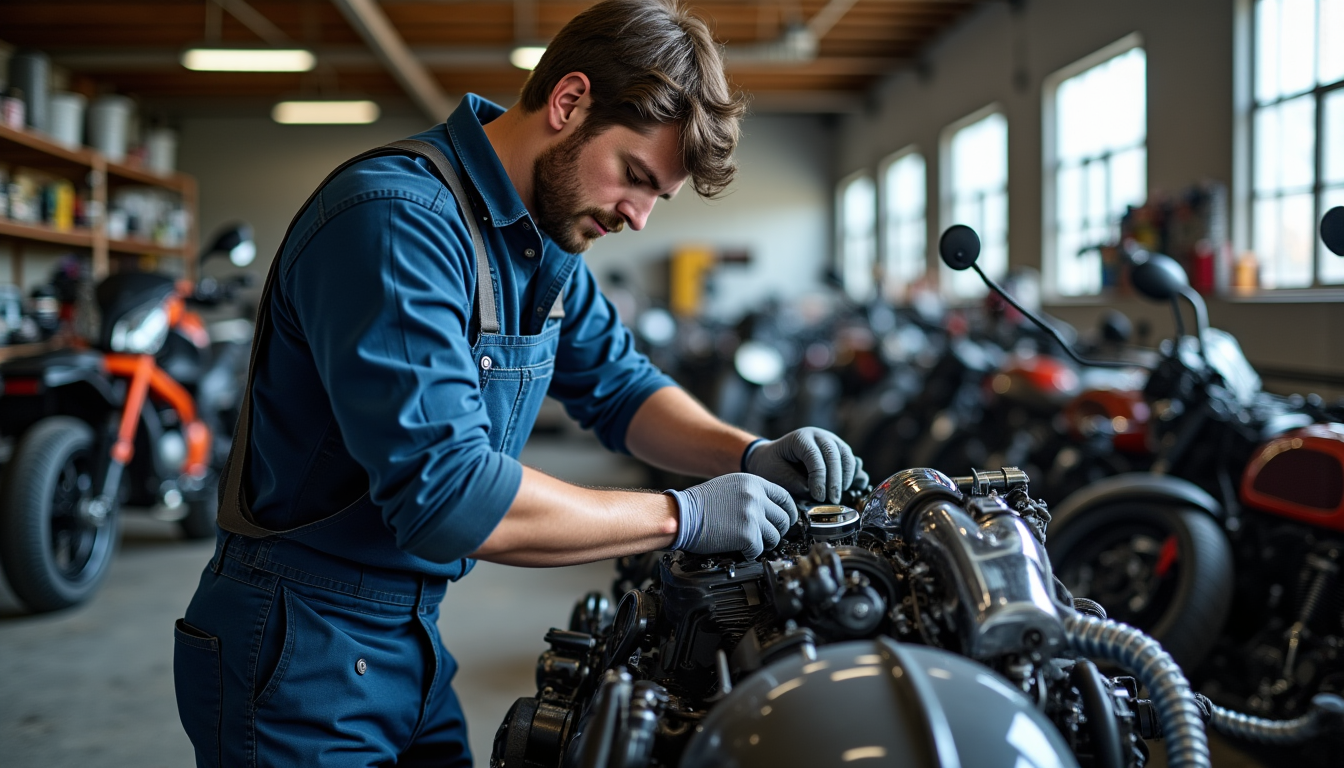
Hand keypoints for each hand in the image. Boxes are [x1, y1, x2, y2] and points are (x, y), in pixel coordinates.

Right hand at [666, 474, 797, 558]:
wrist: (681, 515)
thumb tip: (770, 510)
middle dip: (777, 531)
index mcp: (753, 483)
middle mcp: (756, 497)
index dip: (787, 512)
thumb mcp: (730, 487)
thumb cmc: (699, 504)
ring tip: (749, 544)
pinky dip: (750, 553)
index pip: (784, 497)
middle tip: (766, 537)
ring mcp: (752, 515)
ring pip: (774, 537)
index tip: (785, 521)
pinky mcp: (747, 535)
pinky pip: (758, 550)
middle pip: (783, 519)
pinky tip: (739, 550)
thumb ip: (751, 494)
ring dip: (764, 544)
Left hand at [743, 427, 867, 502]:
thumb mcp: (777, 475)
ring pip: (847, 456)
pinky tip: (849, 490)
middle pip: (834, 453)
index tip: (818, 497)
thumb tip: (819, 494)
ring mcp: (833, 442)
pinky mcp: (841, 453)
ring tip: (837, 497)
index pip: (814, 455)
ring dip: (846, 478)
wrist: (772, 459)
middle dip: (835, 480)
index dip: (819, 477)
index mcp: (801, 438)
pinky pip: (854, 461)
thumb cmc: (772, 467)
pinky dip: (855, 476)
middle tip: (832, 500)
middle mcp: (820, 436)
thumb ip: (797, 483)